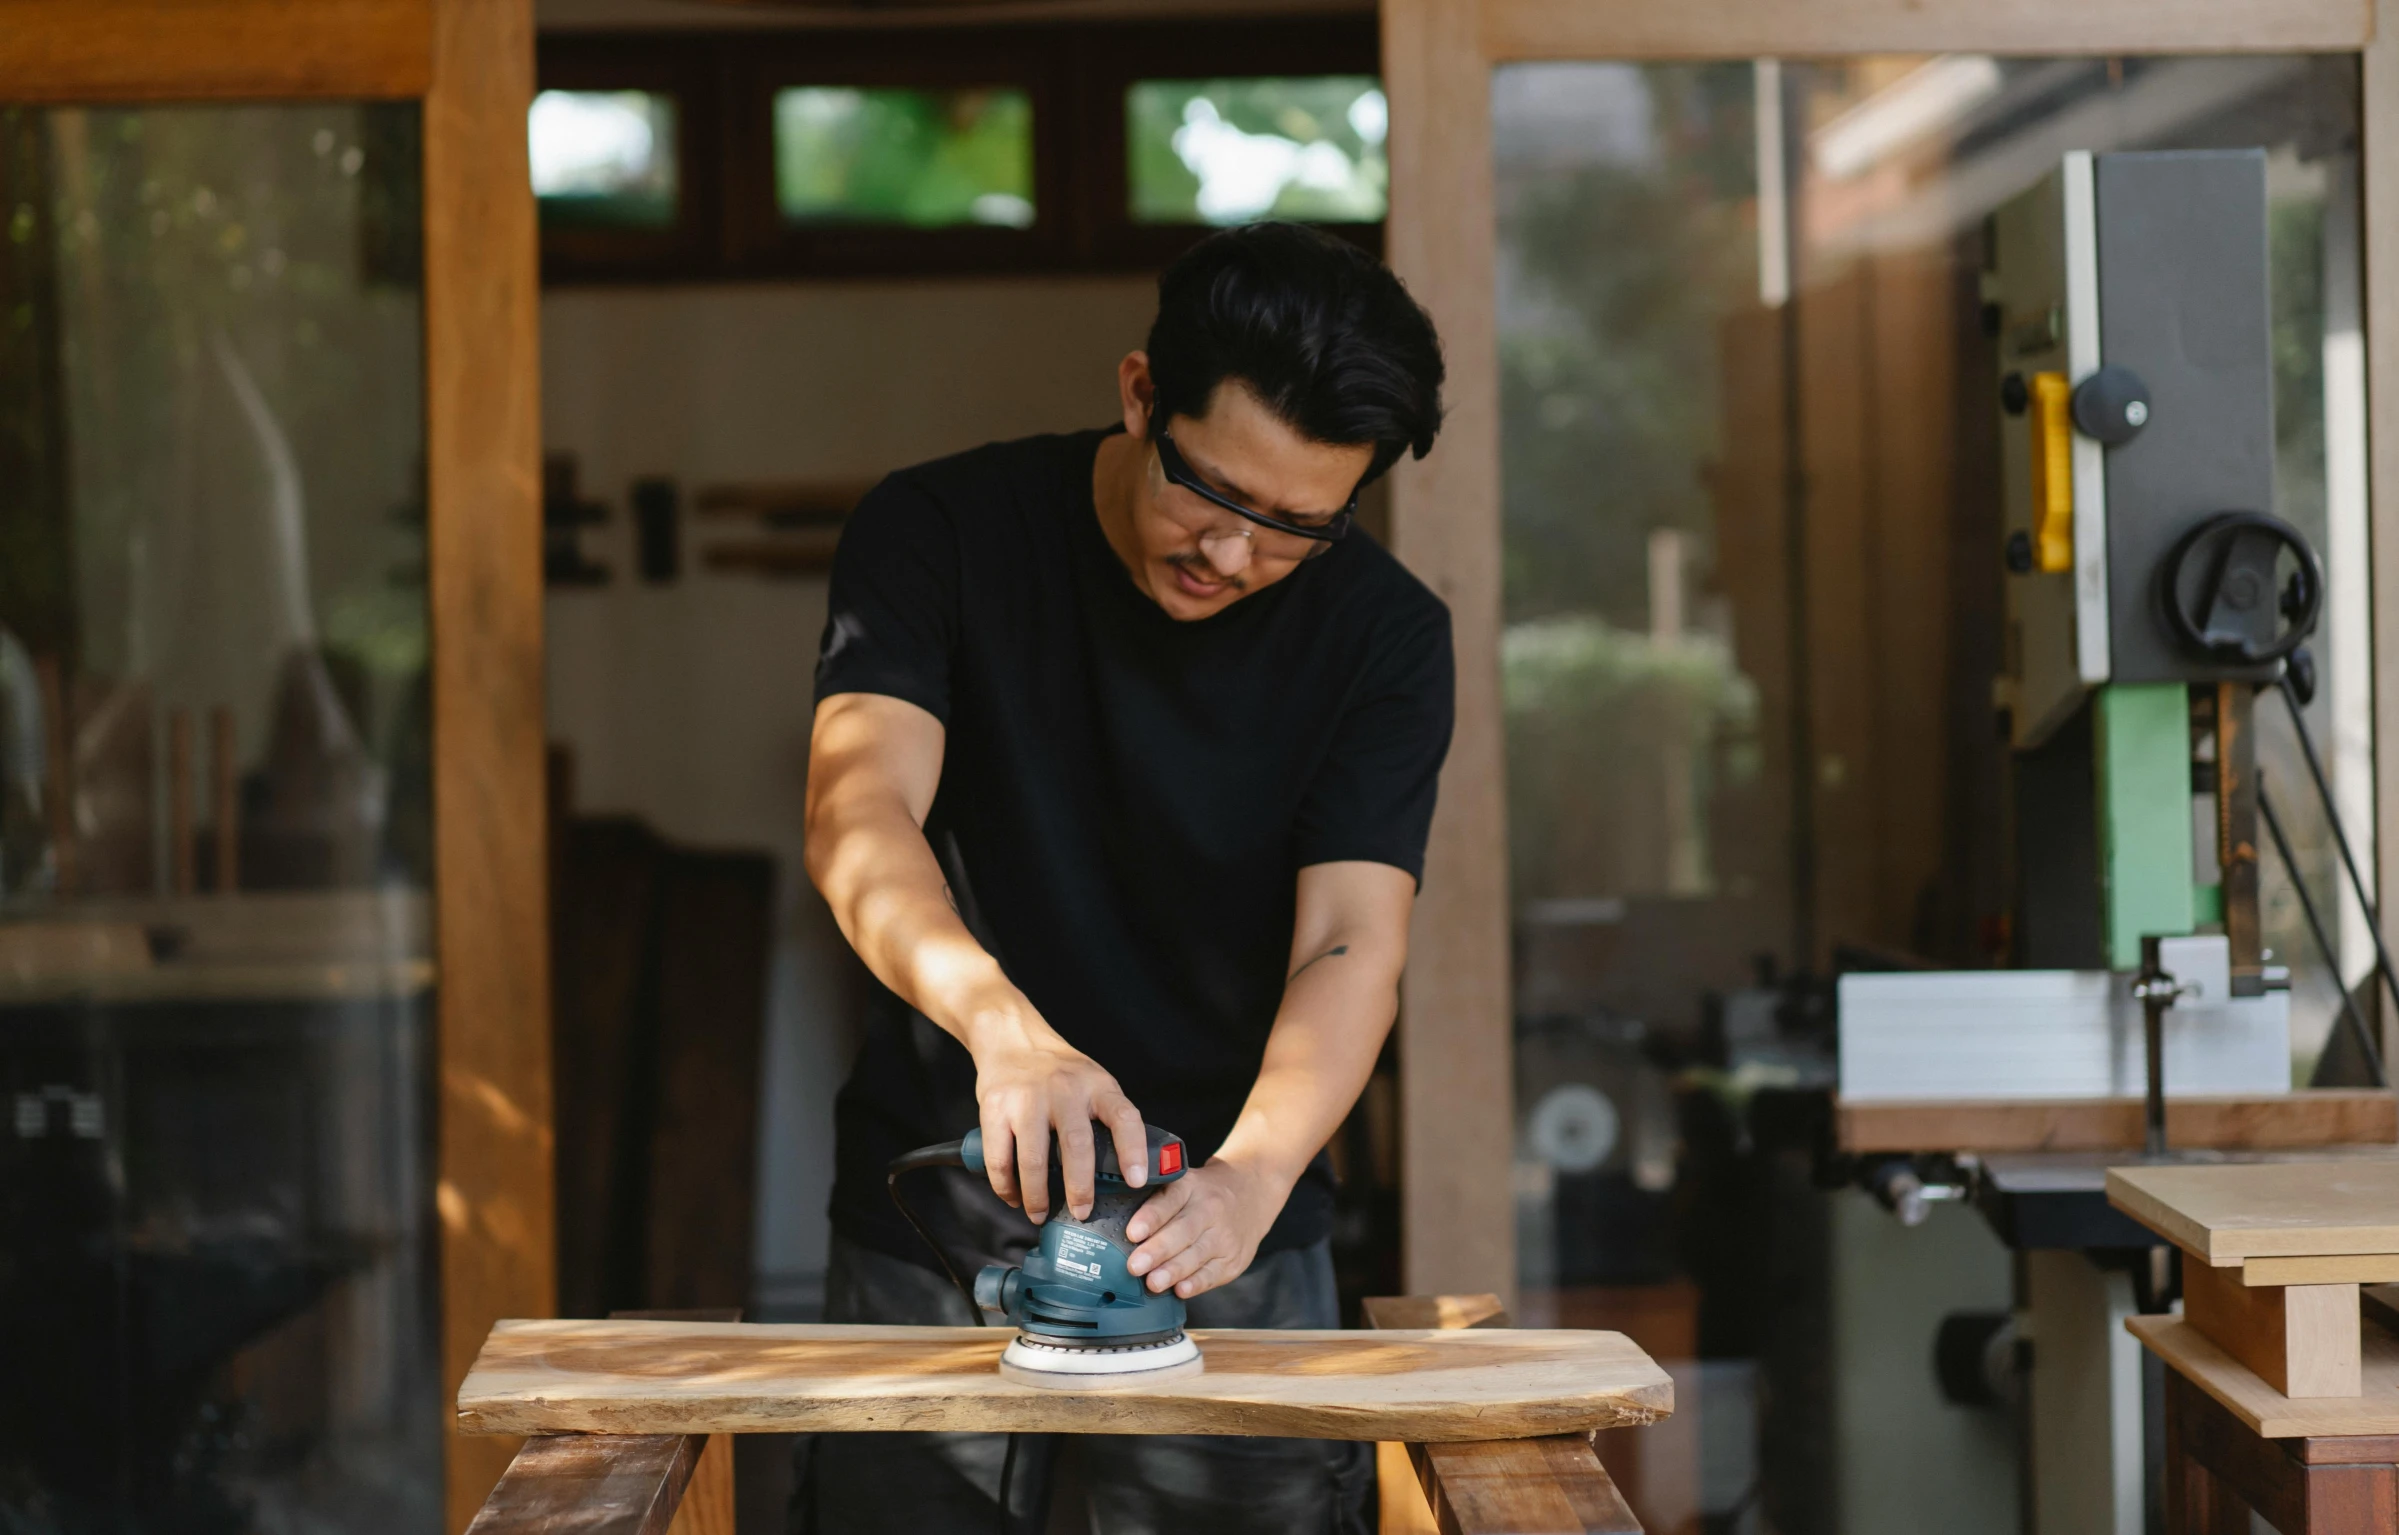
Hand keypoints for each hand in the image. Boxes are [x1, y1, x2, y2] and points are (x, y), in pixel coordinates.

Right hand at [965, 985, 1147, 1224]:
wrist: (1012, 1038)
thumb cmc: (1059, 1070)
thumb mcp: (1093, 1081)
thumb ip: (1106, 1117)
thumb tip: (1124, 1173)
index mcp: (1097, 1086)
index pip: (1124, 1117)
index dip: (1133, 1151)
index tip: (1136, 1181)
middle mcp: (1064, 1089)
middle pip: (1076, 1145)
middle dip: (1080, 1188)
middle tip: (1081, 1213)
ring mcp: (1028, 1098)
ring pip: (1033, 1159)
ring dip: (1037, 1195)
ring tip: (1040, 1215)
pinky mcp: (996, 1107)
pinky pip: (1000, 1158)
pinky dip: (1005, 1186)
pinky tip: (1013, 1197)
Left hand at [1123, 1155, 1285, 1299]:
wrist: (1253, 1192)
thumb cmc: (1204, 1193)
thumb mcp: (1184, 1182)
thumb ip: (1156, 1201)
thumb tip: (1115, 1226)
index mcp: (1191, 1187)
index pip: (1169, 1200)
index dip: (1150, 1218)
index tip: (1132, 1233)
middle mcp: (1210, 1209)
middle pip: (1182, 1231)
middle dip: (1157, 1251)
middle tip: (1134, 1266)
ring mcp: (1225, 1235)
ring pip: (1197, 1254)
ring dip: (1173, 1271)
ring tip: (1153, 1283)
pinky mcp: (1234, 1259)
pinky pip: (1214, 1273)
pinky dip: (1197, 1283)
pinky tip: (1181, 1290)